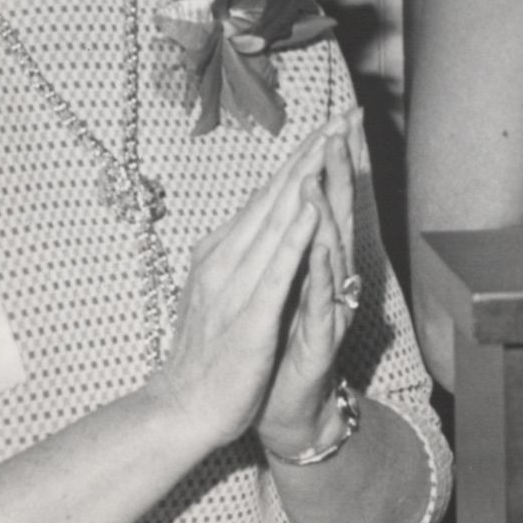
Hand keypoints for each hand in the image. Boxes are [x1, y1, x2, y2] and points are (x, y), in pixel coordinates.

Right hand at [142, 122, 328, 452]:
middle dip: (310, 152)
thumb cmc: (206, 353)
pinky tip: (312, 210)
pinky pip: (275, 271)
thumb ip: (238, 251)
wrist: (180, 409)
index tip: (329, 122)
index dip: (300, 156)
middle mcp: (227, 258)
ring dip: (304, 179)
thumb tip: (256, 212)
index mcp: (223, 251)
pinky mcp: (249, 317)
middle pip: (275, 195)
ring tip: (330, 142)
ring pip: (275, 221)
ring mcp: (236, 285)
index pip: (267, 194)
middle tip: (341, 113)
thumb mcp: (221, 289)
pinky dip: (295, 237)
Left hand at [257, 107, 365, 458]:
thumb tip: (284, 204)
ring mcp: (327, 305)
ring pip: (330, 248)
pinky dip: (318, 267)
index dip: (333, 159)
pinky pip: (321, 296)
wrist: (278, 409)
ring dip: (327, 206)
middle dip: (339, 166)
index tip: (338, 116)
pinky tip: (316, 243)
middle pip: (336, 212)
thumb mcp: (276, 288)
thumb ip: (286, 248)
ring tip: (323, 167)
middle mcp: (328, 278)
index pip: (325, 199)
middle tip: (344, 122)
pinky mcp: (319, 336)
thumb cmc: (272, 349)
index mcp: (313, 262)